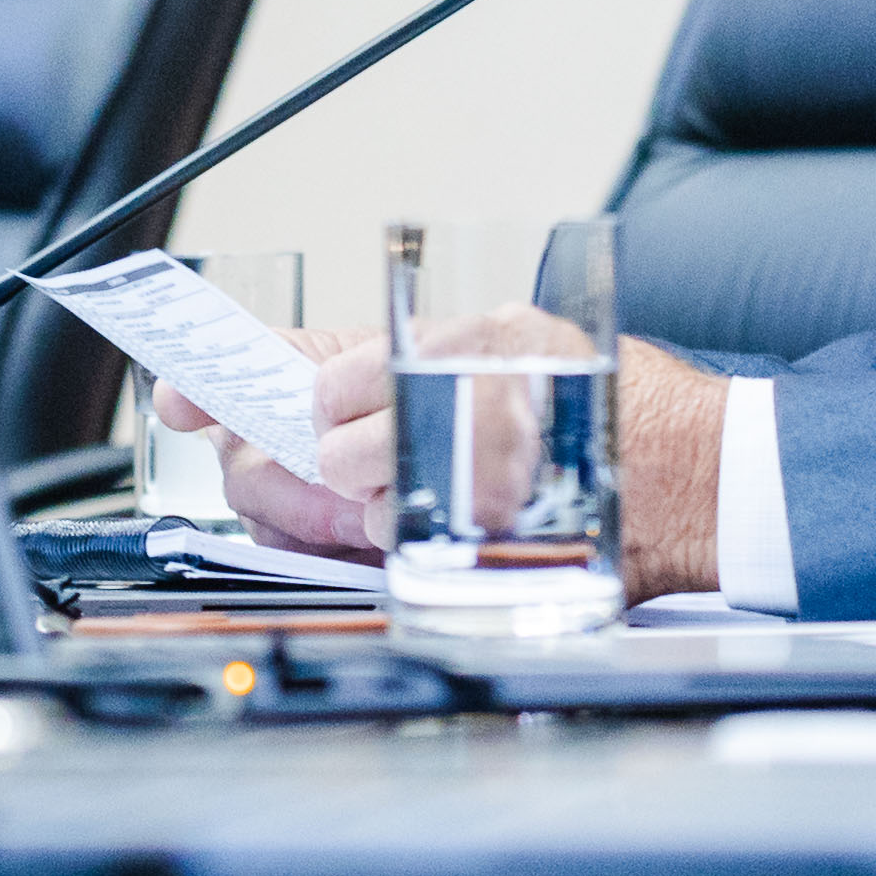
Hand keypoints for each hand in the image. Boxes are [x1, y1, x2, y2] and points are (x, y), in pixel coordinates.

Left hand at [169, 323, 730, 595]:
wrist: (699, 481)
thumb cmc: (609, 410)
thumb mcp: (517, 339)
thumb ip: (415, 354)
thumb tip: (315, 387)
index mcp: (464, 344)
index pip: (316, 365)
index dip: (234, 380)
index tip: (177, 392)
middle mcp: (457, 406)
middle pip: (319, 437)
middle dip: (322, 448)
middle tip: (357, 441)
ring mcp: (459, 474)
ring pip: (348, 492)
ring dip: (370, 493)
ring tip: (436, 476)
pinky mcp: (471, 529)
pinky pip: (387, 535)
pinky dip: (400, 529)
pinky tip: (447, 510)